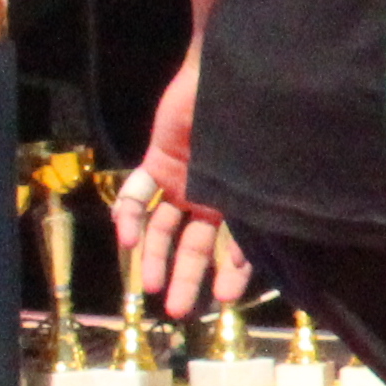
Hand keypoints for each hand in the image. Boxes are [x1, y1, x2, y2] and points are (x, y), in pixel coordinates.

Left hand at [112, 51, 247, 314]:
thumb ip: (255, 207)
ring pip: (163, 228)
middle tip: (177, 311)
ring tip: (147, 287)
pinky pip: (139, 192)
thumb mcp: (258, 170)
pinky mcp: (158, 162)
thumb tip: (258, 255)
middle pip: (194, 246)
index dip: (231, 273)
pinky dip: (130, 214)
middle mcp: (211, 196)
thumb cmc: (250, 120)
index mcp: (240, 199)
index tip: (224, 300)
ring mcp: (182, 180)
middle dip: (186, 278)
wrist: (224, 74)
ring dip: (153, 257)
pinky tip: (126, 238)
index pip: (236, 246)